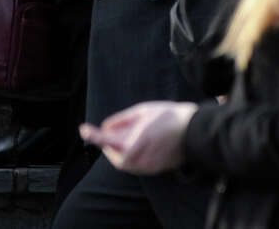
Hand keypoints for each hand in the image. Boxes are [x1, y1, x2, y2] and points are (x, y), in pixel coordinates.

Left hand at [79, 101, 197, 175]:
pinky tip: (135, 145)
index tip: (84, 129)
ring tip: (122, 138)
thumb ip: (121, 120)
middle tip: (106, 135)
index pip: (108, 141)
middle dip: (109, 148)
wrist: (195, 130)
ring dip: (119, 153)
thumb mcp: (142, 110)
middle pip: (117, 159)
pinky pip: (138, 166)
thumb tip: (106, 127)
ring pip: (127, 164)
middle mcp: (142, 156)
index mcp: (137, 139)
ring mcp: (151, 164)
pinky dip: (131, 158)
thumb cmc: (168, 116)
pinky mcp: (158, 169)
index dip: (94, 136)